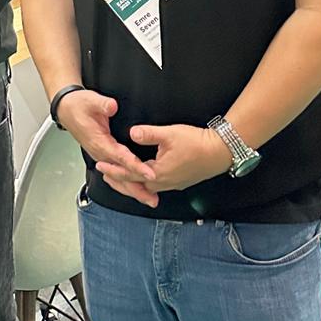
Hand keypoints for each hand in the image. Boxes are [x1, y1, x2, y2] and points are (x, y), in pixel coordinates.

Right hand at [55, 89, 158, 208]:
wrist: (66, 109)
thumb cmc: (78, 106)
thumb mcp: (90, 100)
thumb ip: (103, 104)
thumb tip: (112, 107)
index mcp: (99, 142)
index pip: (120, 157)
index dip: (135, 167)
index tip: (150, 174)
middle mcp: (100, 153)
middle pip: (120, 175)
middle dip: (137, 188)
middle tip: (152, 198)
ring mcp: (101, 156)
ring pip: (118, 178)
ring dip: (133, 189)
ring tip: (149, 199)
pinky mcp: (103, 155)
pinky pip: (116, 174)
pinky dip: (126, 184)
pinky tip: (136, 190)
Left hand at [97, 123, 231, 195]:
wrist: (220, 152)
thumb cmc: (196, 143)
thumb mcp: (169, 134)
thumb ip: (148, 134)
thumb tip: (131, 133)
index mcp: (158, 173)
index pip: (129, 174)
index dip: (113, 169)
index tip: (100, 166)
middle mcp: (164, 183)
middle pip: (136, 186)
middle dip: (119, 181)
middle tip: (105, 175)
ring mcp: (173, 184)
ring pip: (146, 187)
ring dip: (132, 182)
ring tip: (121, 177)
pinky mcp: (180, 181)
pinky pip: (156, 186)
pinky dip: (145, 182)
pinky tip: (144, 177)